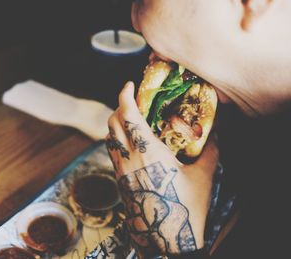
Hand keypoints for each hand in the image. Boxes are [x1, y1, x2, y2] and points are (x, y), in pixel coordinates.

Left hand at [106, 82, 218, 255]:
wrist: (165, 238)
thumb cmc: (185, 206)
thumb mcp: (203, 175)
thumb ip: (210, 150)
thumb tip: (213, 132)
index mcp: (147, 150)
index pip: (127, 115)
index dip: (125, 95)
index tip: (130, 85)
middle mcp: (128, 157)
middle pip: (112, 122)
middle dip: (119, 106)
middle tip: (134, 103)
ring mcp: (120, 170)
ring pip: (108, 138)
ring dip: (115, 124)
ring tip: (131, 122)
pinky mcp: (119, 181)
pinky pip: (111, 153)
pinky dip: (116, 141)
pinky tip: (131, 145)